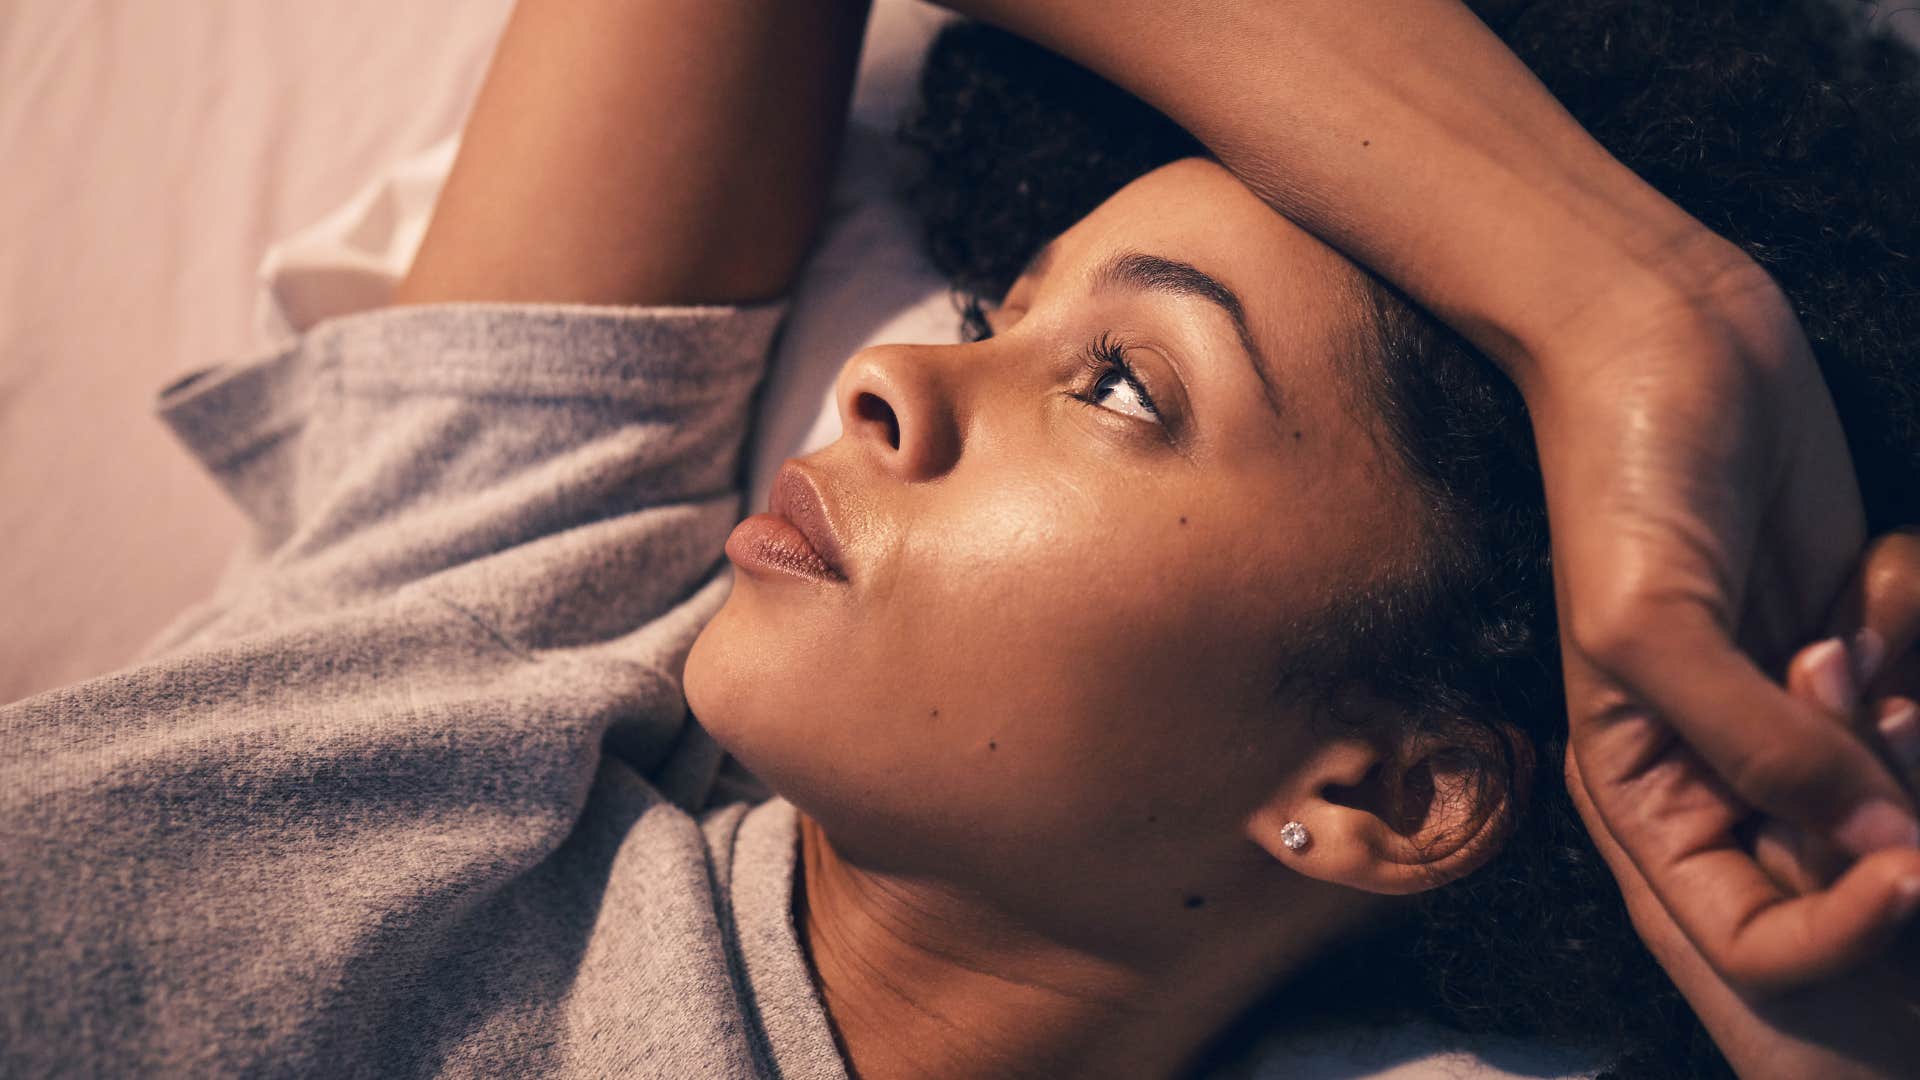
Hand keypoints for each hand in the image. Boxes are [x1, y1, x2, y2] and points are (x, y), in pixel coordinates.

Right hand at [1566, 531, 1919, 1079]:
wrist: (1670, 337)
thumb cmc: (1621, 479)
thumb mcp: (1652, 627)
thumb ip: (1759, 752)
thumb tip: (1882, 853)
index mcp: (1647, 792)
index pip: (1751, 936)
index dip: (1837, 929)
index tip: (1908, 867)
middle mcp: (1724, 767)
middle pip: (1849, 873)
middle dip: (1890, 798)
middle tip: (1877, 688)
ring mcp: (1798, 705)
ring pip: (1906, 785)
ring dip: (1913, 710)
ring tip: (1864, 620)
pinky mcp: (1859, 635)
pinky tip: (1873, 565)